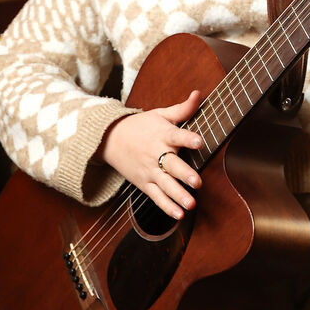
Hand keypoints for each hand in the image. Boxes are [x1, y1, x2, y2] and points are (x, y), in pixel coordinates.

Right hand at [98, 90, 203, 219]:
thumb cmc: (140, 125)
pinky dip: (166, 207)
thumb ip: (182, 108)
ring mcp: (149, 171)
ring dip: (178, 195)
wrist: (109, 139)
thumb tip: (200, 93)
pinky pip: (156, 197)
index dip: (188, 138)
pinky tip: (179, 215)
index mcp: (162, 134)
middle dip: (184, 174)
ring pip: (165, 185)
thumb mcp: (160, 114)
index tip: (200, 141)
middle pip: (171, 165)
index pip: (177, 135)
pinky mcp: (144, 183)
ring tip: (191, 204)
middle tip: (198, 182)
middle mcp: (156, 153)